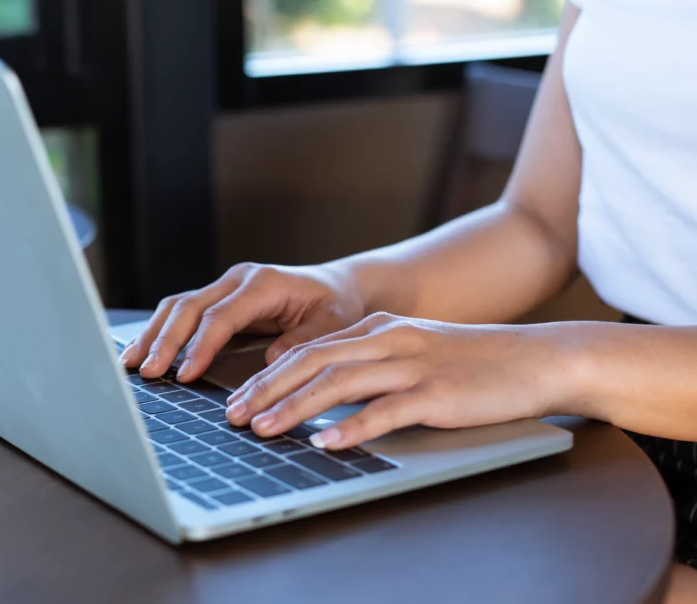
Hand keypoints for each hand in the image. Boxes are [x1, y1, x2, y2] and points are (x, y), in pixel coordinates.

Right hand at [120, 262, 366, 381]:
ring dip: (153, 334)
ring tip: (131, 364)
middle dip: (165, 340)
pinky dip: (160, 330)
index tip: (185, 374)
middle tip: (148, 372)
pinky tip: (143, 352)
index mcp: (264, 284)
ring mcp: (224, 285)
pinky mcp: (216, 297)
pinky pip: (181, 311)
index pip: (221, 316)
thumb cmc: (336, 307)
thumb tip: (271, 361)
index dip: (200, 345)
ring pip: (177, 305)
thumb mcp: (333, 325)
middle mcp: (238, 279)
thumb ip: (304, 341)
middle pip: (189, 307)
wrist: (337, 288)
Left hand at [224, 312, 574, 448]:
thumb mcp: (415, 351)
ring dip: (294, 407)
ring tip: (262, 429)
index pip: (310, 349)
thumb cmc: (475, 362)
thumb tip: (327, 397)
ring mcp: (413, 365)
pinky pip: (386, 411)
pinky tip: (326, 443)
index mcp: (380, 330)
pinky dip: (353, 426)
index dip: (269, 375)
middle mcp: (390, 340)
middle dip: (267, 389)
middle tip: (233, 416)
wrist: (539, 358)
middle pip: (313, 361)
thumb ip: (373, 364)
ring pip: (339, 382)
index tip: (239, 399)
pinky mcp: (438, 392)